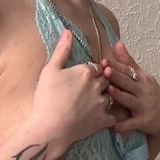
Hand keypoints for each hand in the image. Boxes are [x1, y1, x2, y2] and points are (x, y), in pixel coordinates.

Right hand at [33, 31, 115, 152]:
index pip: (96, 67)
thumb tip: (68, 32)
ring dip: (106, 98)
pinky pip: (112, 117)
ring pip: (110, 96)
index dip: (92, 71)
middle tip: (91, 89)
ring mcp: (101, 103)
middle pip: (106, 80)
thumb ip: (62, 50)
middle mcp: (97, 85)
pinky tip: (104, 118)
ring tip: (95, 102)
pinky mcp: (102, 120)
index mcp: (85, 71)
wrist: (50, 127)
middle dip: (101, 82)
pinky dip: (109, 117)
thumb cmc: (47, 98)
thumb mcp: (50, 70)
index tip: (86, 76)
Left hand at [101, 41, 159, 137]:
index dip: (116, 66)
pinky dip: (123, 125)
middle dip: (117, 76)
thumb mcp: (142, 76)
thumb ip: (128, 61)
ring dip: (120, 95)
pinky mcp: (144, 121)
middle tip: (105, 71)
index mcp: (142, 79)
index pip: (128, 71)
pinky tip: (113, 125)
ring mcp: (144, 106)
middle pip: (128, 83)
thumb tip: (117, 44)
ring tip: (109, 91)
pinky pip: (132, 123)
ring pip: (129, 100)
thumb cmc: (150, 94)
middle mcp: (143, 91)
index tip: (104, 61)